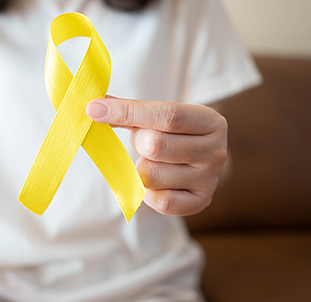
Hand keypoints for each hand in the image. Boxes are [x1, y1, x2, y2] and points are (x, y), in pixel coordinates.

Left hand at [86, 97, 227, 215]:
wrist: (200, 162)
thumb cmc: (173, 134)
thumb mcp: (159, 117)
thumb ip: (129, 111)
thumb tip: (94, 105)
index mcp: (210, 121)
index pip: (166, 115)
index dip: (126, 111)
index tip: (94, 109)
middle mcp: (216, 151)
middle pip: (156, 145)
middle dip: (137, 142)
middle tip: (142, 141)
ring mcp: (209, 180)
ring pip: (151, 175)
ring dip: (140, 168)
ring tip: (151, 162)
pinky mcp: (200, 203)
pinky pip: (159, 202)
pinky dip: (147, 192)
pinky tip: (154, 182)